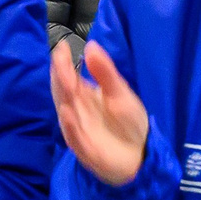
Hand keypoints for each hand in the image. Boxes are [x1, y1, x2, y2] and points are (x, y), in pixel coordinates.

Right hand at [50, 42, 147, 184]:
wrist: (139, 153)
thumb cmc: (128, 121)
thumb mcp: (120, 93)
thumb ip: (105, 72)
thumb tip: (91, 45)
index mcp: (82, 94)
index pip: (67, 75)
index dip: (63, 62)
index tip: (62, 47)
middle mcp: (75, 110)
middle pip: (63, 91)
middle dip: (61, 76)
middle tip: (61, 60)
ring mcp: (77, 129)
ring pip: (65, 112)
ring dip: (64, 98)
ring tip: (65, 80)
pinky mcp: (85, 148)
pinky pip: (75, 137)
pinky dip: (70, 126)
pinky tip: (69, 113)